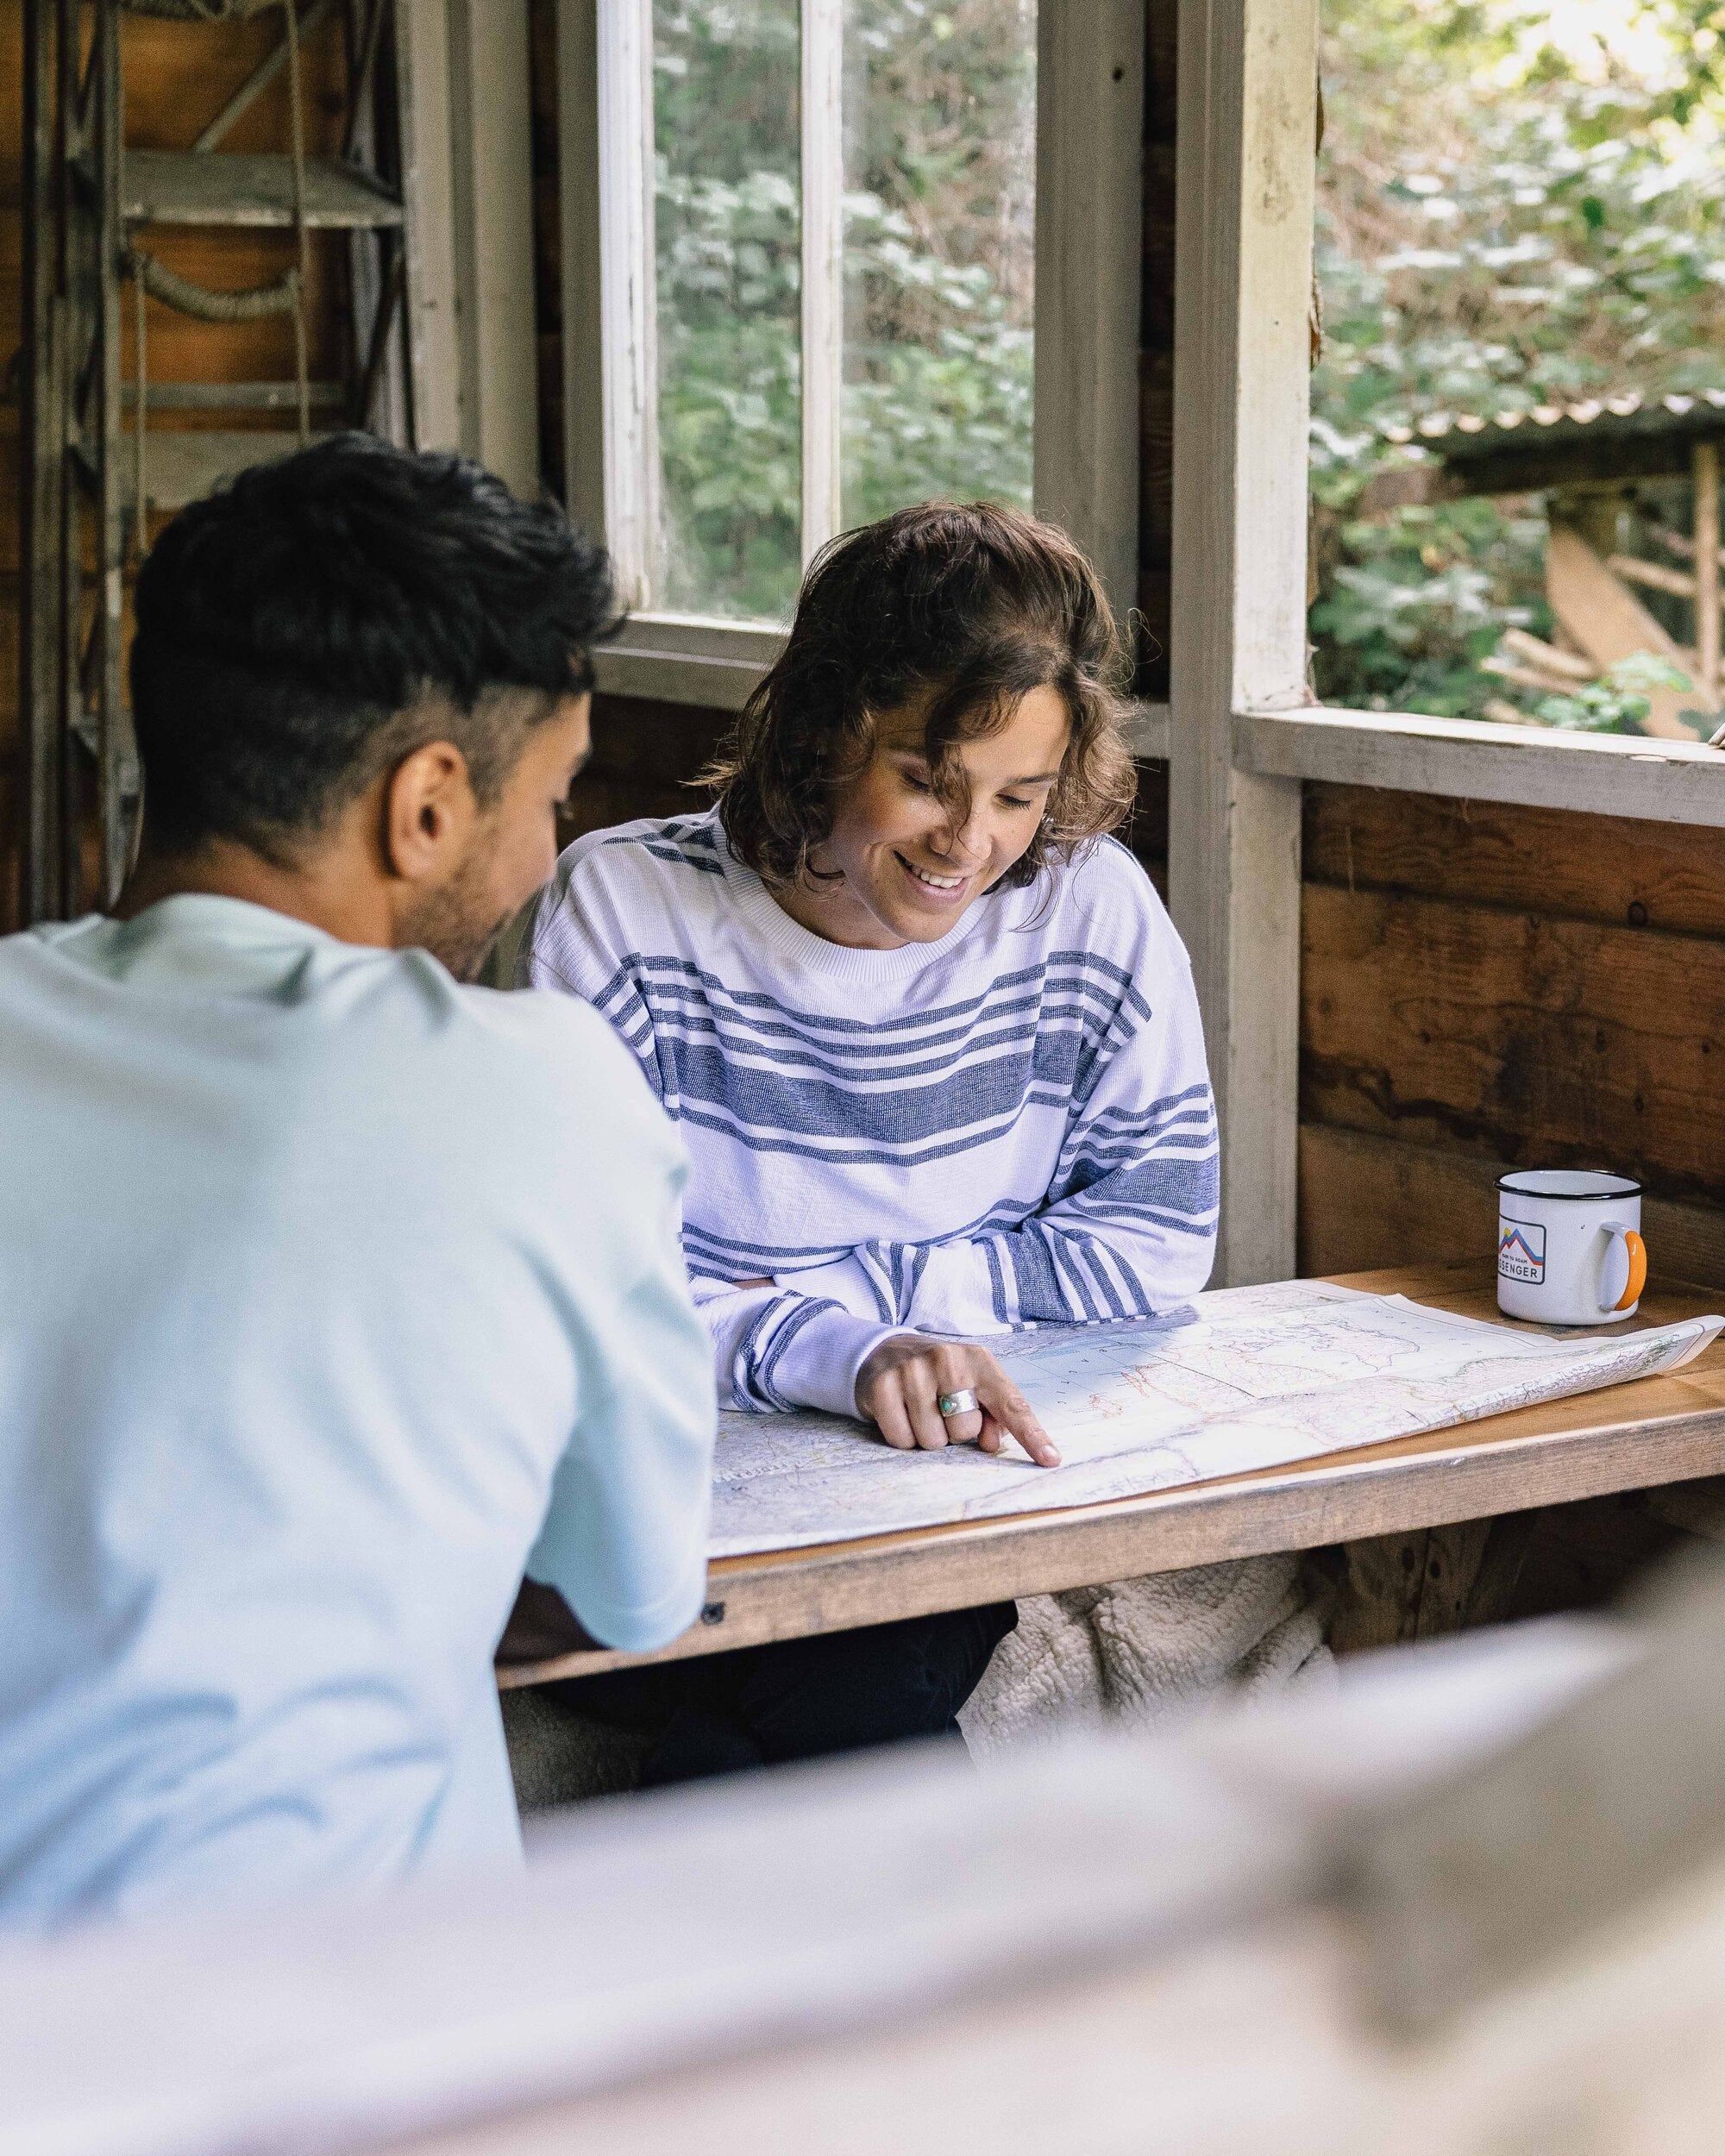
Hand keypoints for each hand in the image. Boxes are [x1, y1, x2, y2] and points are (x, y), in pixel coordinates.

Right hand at [854, 1335, 1060, 1467]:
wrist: (885, 1351)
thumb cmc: (941, 1377)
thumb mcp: (973, 1386)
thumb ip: (993, 1416)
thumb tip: (991, 1444)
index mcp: (979, 1361)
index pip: (1011, 1404)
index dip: (1032, 1435)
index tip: (1051, 1459)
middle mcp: (947, 1359)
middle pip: (965, 1432)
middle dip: (954, 1432)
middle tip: (941, 1410)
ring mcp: (912, 1371)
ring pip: (932, 1440)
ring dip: (927, 1436)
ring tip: (920, 1410)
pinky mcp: (883, 1386)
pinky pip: (901, 1439)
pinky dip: (902, 1436)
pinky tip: (900, 1413)